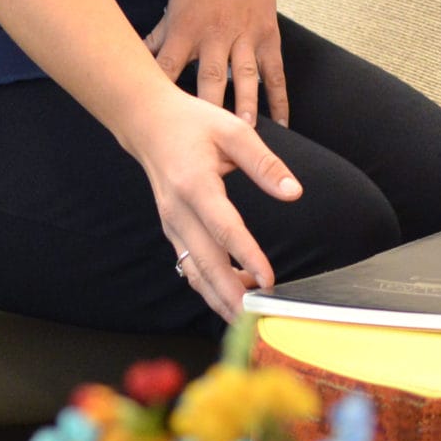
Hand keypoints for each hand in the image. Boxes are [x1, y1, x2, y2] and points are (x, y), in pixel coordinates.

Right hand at [121, 84, 299, 320]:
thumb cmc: (193, 123)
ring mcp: (171, 225)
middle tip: (257, 318)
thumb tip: (294, 193)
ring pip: (194, 272)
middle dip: (231, 295)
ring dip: (219, 297)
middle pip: (205, 263)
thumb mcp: (233, 131)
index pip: (224, 229)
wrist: (147, 123)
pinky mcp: (172, 230)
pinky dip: (209, 285)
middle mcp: (178, 212)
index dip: (246, 256)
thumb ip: (264, 163)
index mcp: (195, 185)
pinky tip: (233, 293)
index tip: (268, 280)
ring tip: (247, 317)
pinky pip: (189, 265)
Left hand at [145, 0, 288, 124]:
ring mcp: (245, 37)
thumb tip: (132, 61)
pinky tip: (282, 123)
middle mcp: (216, 35)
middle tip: (206, 138)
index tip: (154, 119)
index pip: (168, 64)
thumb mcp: (174, 4)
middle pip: (210, 76)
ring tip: (246, 132)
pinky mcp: (269, 38)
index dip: (160, 89)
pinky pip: (276, 73)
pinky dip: (280, 99)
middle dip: (209, 106)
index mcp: (186, 29)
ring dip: (246, 105)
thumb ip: (157, 37)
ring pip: (245, 76)